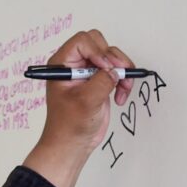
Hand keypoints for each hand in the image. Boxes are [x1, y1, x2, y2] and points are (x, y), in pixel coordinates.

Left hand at [22, 29, 134, 186]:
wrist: (72, 145)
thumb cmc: (69, 126)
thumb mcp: (85, 101)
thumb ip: (101, 81)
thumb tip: (116, 70)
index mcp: (62, 64)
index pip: (83, 41)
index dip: (97, 51)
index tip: (104, 68)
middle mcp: (75, 64)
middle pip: (100, 44)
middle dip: (113, 58)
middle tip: (119, 74)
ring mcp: (89, 72)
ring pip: (112, 57)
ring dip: (122, 70)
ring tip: (124, 90)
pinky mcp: (100, 82)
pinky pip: (117, 71)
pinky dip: (124, 81)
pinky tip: (121, 97)